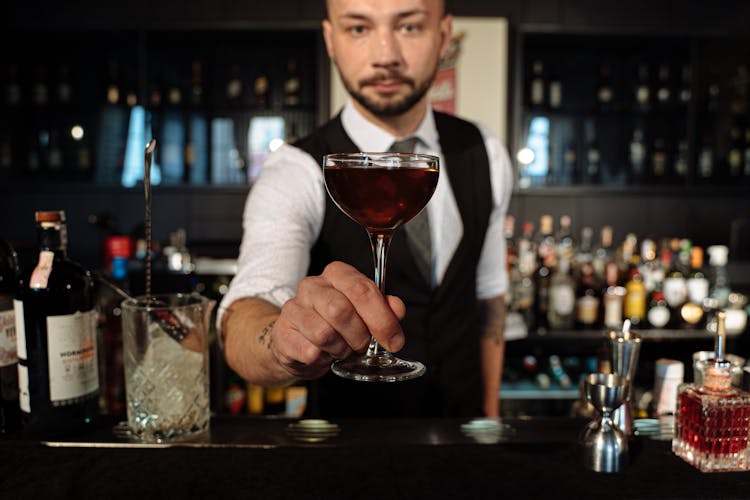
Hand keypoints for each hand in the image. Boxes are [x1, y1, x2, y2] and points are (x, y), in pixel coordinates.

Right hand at [269, 261, 405, 378]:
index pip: (362, 290)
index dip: (382, 319)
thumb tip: (397, 309)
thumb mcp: (365, 315)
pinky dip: (323, 360)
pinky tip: (323, 355)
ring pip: (324, 334)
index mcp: (337, 274)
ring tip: (340, 349)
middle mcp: (312, 286)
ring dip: (340, 350)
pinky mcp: (281, 334)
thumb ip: (384, 310)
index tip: (394, 341)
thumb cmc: (336, 326)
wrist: (299, 344)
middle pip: (341, 310)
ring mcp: (293, 308)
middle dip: (359, 336)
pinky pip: (309, 352)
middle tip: (362, 346)